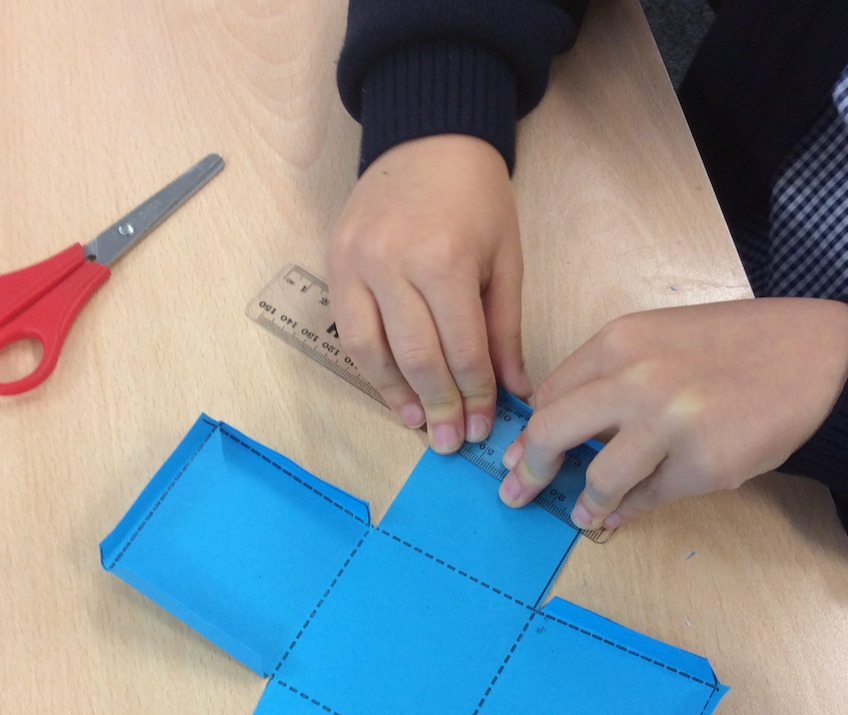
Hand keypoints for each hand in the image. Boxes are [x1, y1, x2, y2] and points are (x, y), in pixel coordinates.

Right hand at [327, 134, 530, 452]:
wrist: (426, 139)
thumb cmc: (475, 198)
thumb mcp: (505, 259)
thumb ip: (505, 330)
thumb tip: (513, 390)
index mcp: (444, 260)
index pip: (461, 349)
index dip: (473, 396)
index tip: (481, 427)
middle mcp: (393, 265)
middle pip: (417, 358)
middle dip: (438, 407)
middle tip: (450, 442)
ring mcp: (357, 265)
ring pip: (373, 353)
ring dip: (397, 396)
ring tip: (418, 424)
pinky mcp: (334, 266)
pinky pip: (350, 334)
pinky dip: (372, 369)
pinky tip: (393, 391)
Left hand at [498, 298, 847, 527]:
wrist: (816, 358)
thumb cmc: (733, 348)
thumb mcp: (660, 339)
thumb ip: (608, 378)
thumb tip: (560, 434)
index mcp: (620, 341)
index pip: (549, 394)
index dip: (528, 432)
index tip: (515, 455)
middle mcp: (637, 379)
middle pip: (551, 433)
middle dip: (527, 470)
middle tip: (518, 492)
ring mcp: (669, 424)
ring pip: (598, 478)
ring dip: (584, 504)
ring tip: (582, 514)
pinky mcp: (701, 465)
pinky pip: (646, 499)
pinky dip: (627, 511)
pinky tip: (621, 514)